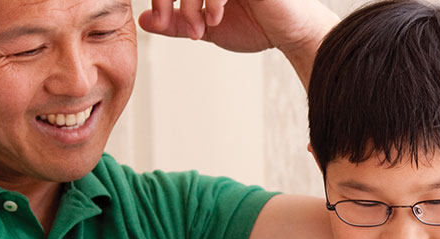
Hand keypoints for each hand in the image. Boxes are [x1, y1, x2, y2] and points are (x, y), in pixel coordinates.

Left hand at [140, 0, 338, 54]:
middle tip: (167, 23)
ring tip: (198, 29)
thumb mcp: (208, 28)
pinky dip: (211, 1)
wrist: (294, 34)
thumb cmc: (259, 28)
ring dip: (188, 5)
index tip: (158, 19)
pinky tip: (216, 18)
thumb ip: (177, 22)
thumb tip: (145, 19)